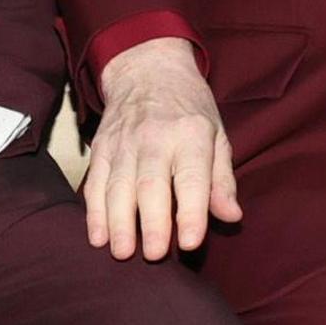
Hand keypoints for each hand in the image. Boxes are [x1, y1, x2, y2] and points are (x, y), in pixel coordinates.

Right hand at [84, 36, 242, 259]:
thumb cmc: (189, 108)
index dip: (190, 212)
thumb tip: (231, 216)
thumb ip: (222, 180)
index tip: (189, 243)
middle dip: (150, 222)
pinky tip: (97, 237)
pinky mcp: (101, 148)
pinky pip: (95, 183)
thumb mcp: (217, 135)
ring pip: (118, 186)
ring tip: (122, 252)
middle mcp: (155, 138)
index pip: (191, 178)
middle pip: (150, 184)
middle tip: (153, 256)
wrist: (147, 69)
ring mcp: (123, 143)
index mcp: (191, 135)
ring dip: (118, 222)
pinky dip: (94, 212)